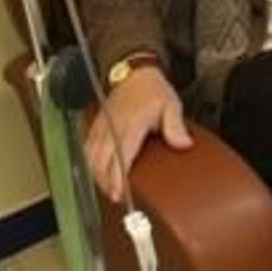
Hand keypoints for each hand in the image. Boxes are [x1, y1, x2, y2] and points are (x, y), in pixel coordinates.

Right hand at [85, 65, 192, 203]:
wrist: (134, 73)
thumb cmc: (153, 90)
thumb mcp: (171, 105)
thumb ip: (175, 126)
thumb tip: (183, 145)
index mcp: (131, 125)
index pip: (120, 157)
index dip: (117, 178)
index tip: (119, 194)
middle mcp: (112, 127)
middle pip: (101, 162)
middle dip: (105, 182)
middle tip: (115, 197)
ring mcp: (102, 127)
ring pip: (91, 157)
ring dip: (97, 174)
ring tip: (107, 188)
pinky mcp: (97, 125)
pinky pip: (87, 147)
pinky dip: (90, 162)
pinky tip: (97, 171)